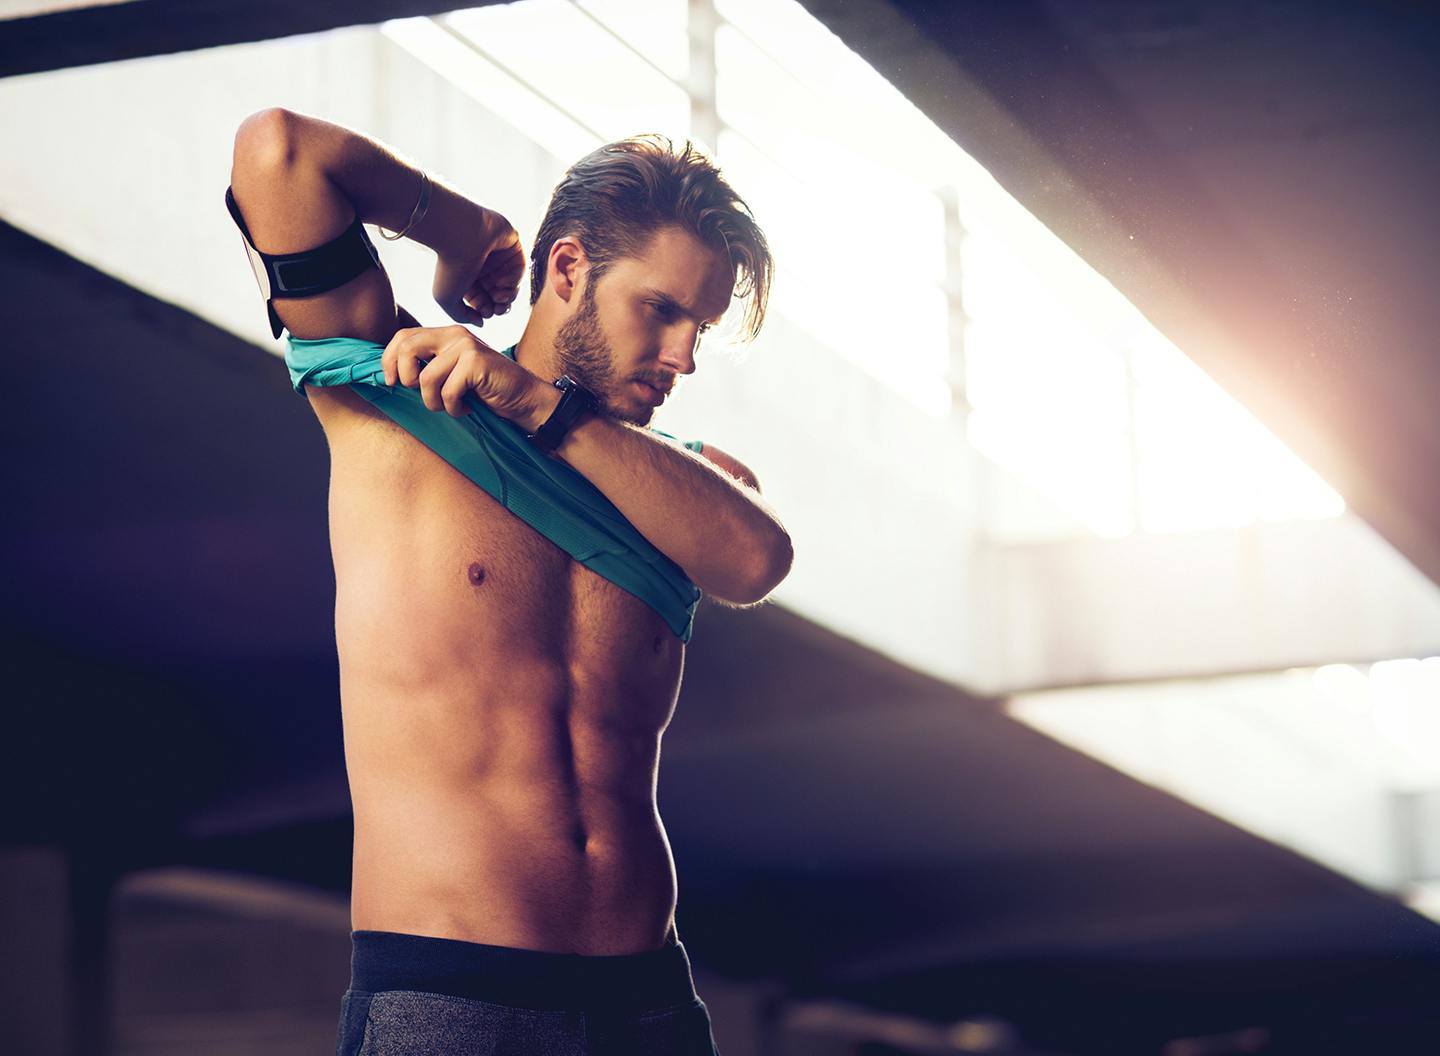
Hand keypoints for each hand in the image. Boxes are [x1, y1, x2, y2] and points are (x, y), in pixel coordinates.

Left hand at [383, 325, 554, 429]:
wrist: (523, 398)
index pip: (403, 336)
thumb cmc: (485, 391)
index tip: (391, 383)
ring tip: (452, 406)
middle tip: (421, 394)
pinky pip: (447, 391)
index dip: (389, 360)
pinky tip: (467, 407)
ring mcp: (466, 346)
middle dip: (406, 378)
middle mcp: (454, 334)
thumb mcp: (450, 375)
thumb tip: (390, 376)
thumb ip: (427, 367)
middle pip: (407, 348)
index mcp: (445, 335)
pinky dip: (454, 408)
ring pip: (426, 378)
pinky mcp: (476, 362)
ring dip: (435, 402)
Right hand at [432, 206, 524, 326]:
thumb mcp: (448, 300)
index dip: (488, 310)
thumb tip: (482, 322)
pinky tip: (502, 281)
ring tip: (499, 296)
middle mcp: (483, 267)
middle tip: (497, 308)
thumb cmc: (449, 267)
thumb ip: (464, 316)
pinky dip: (514, 280)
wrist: (457, 235)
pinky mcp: (511, 244)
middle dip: (501, 306)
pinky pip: (519, 267)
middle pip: (500, 294)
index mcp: (468, 279)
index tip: (485, 312)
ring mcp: (498, 256)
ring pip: (512, 283)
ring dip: (509, 296)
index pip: (485, 300)